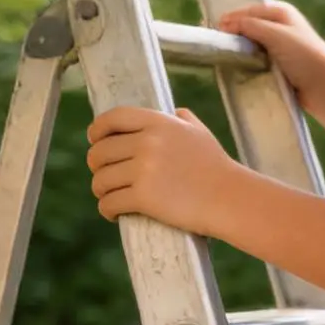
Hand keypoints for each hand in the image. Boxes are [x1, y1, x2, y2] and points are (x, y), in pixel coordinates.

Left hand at [86, 107, 240, 234]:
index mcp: (158, 123)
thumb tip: (176, 112)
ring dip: (101, 191)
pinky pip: (109, 203)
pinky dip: (107, 210)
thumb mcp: (200, 133)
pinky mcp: (143, 197)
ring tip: (110, 196)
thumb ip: (184, 119)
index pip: (112, 118)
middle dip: (97, 166)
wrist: (231, 198)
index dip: (96, 130)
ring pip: (100, 180)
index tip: (94, 140)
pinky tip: (114, 213)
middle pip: (99, 152)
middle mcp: (146, 142)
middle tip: (105, 176)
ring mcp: (143, 169)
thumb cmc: (216, 167)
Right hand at [217, 1, 324, 114]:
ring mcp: (276, 45)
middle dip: (230, 33)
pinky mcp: (276, 64)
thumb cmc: (304, 56)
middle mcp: (277, 25)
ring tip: (220, 56)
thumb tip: (223, 22)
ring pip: (247, 43)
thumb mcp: (275, 34)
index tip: (208, 29)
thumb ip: (249, 25)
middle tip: (212, 43)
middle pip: (245, 26)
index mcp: (279, 11)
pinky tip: (234, 67)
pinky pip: (253, 59)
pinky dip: (244, 62)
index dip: (228, 19)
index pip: (245, 10)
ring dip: (236, 50)